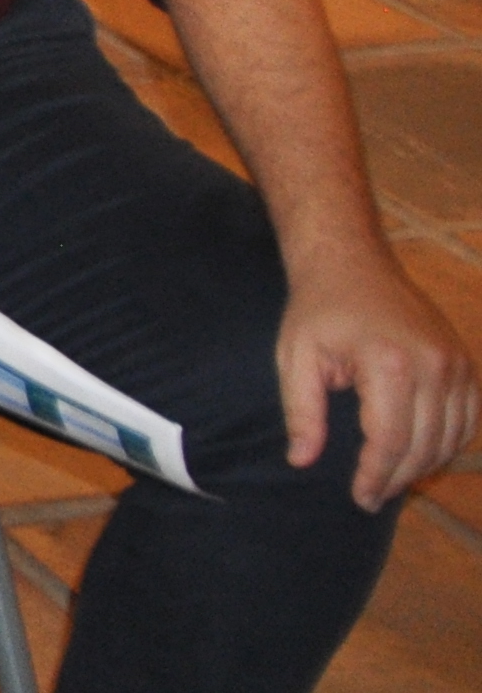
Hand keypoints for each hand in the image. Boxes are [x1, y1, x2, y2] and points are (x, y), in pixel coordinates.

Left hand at [279, 243, 478, 507]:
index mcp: (390, 363)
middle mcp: (434, 365)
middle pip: (424, 445)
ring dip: (425, 466)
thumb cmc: (318, 309)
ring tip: (392, 480)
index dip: (376, 476)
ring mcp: (457, 363)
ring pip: (451, 438)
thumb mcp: (295, 356)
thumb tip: (301, 461)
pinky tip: (420, 455)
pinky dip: (448, 444)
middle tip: (372, 497)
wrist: (352, 262)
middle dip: (398, 478)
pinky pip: (468, 419)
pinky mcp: (466, 362)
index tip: (359, 498)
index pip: (391, 441)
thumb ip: (301, 411)